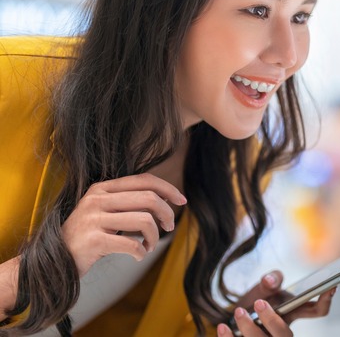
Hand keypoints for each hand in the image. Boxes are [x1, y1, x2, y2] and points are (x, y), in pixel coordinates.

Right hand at [61, 173, 186, 275]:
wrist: (54, 262)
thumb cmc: (87, 237)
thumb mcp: (104, 212)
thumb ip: (127, 202)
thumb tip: (165, 201)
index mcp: (102, 188)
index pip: (144, 180)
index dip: (167, 188)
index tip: (182, 201)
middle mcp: (97, 199)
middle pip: (149, 199)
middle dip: (167, 214)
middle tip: (169, 228)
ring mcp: (93, 219)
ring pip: (145, 221)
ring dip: (155, 237)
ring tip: (149, 246)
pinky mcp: (92, 241)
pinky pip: (132, 244)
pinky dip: (142, 252)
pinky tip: (139, 255)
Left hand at [216, 270, 336, 335]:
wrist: (234, 316)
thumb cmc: (256, 301)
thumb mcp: (263, 286)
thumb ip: (270, 279)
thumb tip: (271, 281)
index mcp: (295, 312)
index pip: (318, 310)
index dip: (326, 300)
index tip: (330, 287)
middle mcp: (283, 332)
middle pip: (286, 336)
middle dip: (272, 322)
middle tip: (259, 304)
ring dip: (250, 330)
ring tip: (238, 313)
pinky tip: (222, 327)